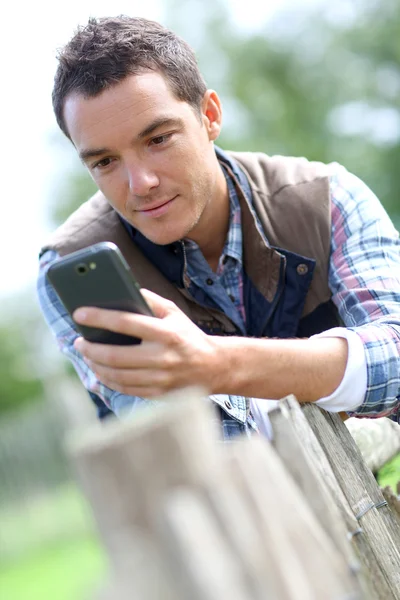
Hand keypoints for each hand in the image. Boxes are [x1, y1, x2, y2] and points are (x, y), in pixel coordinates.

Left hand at [73, 290, 219, 397]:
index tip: (79, 314)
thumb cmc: (188, 335)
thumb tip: (122, 290)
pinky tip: (100, 370)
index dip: (98, 318)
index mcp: (166, 333)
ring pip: (116, 376)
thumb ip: (150, 300)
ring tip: (87, 354)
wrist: (213, 366)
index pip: (125, 323)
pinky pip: (125, 389)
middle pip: (115, 356)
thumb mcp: (174, 312)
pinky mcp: (158, 394)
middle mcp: (163, 357)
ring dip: (95, 365)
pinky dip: (108, 379)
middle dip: (90, 348)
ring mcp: (160, 379)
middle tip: (79, 341)